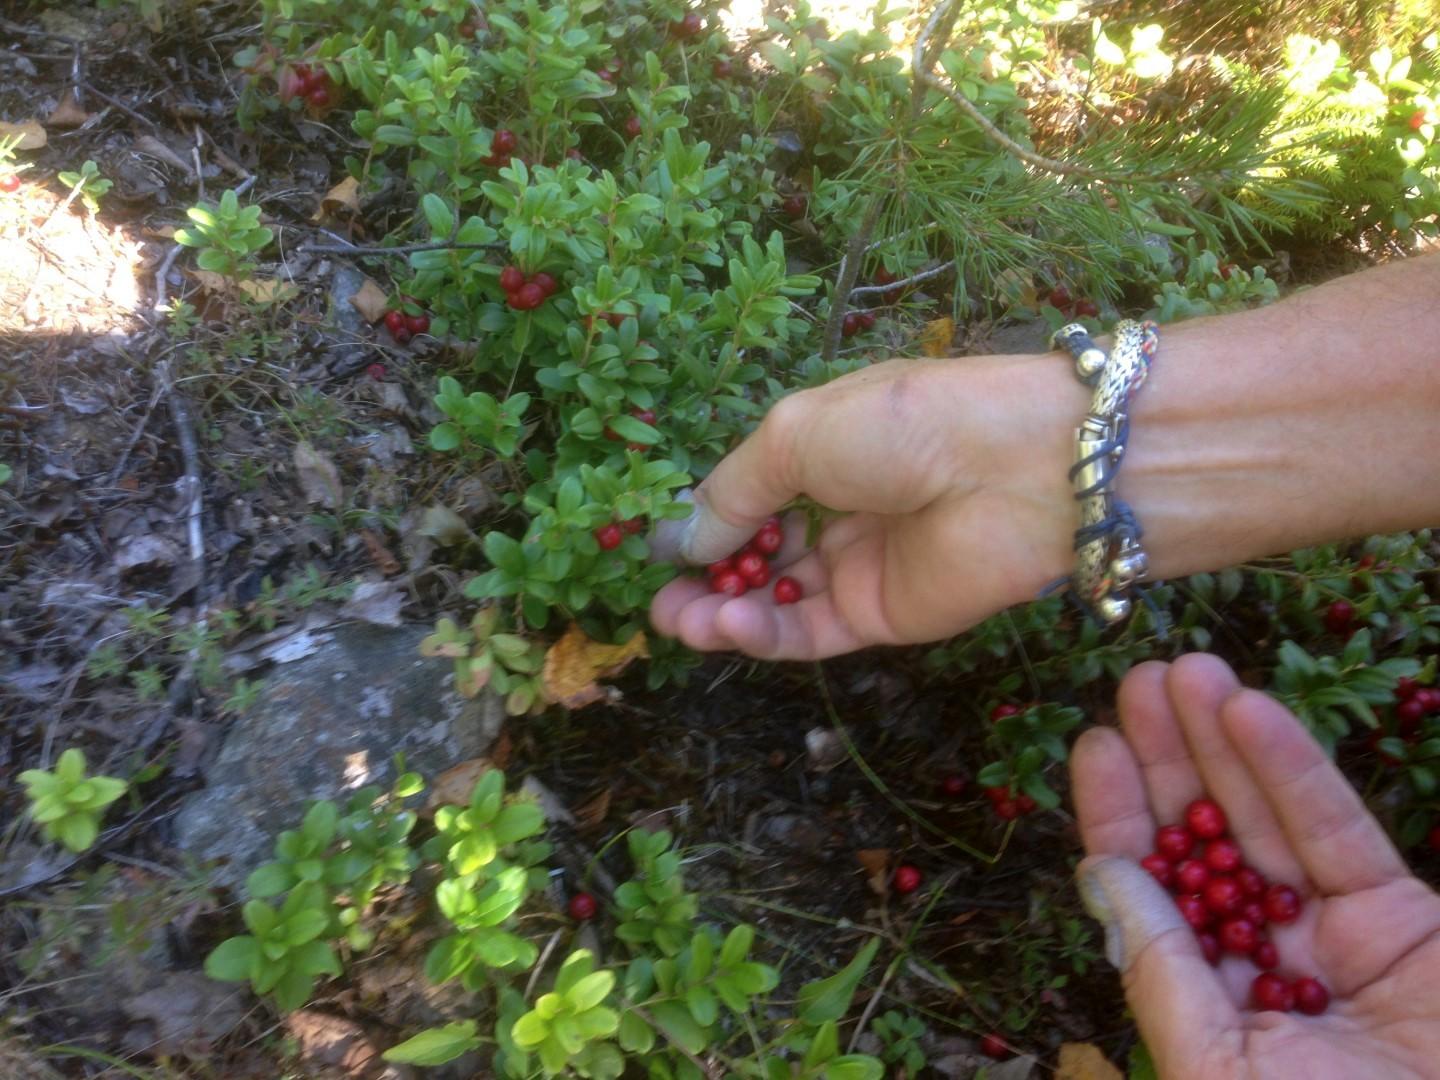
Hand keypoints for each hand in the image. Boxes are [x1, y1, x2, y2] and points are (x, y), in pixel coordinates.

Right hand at [649, 354, 1082, 657]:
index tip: (657, 549)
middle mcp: (841, 507)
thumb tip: (681, 540)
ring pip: (778, 600)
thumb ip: (735, 492)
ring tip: (676, 621)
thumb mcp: (797, 434)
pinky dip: (765, 634)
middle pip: (758, 555)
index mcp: (826, 448)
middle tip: (660, 603)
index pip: (751, 495)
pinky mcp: (883, 617)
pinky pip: (811, 632)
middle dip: (706, 578)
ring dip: (724, 613)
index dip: (706, 524)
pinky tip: (726, 626)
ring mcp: (862, 565)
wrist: (1019, 468)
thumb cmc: (905, 425)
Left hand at [1071, 654, 1439, 1079]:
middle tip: (1138, 682)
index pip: (1148, 892)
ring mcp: (1330, 936)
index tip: (1095, 745)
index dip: (1121, 817)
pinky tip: (1251, 712)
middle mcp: (1259, 960)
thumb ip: (1161, 971)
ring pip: (1264, 823)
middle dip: (1170, 761)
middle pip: (1201, 842)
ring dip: (1223, 744)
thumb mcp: (1216, 1064)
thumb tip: (1099, 874)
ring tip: (1186, 672)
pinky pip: (1337, 832)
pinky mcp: (1400, 919)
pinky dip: (1294, 770)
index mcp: (1203, 1000)